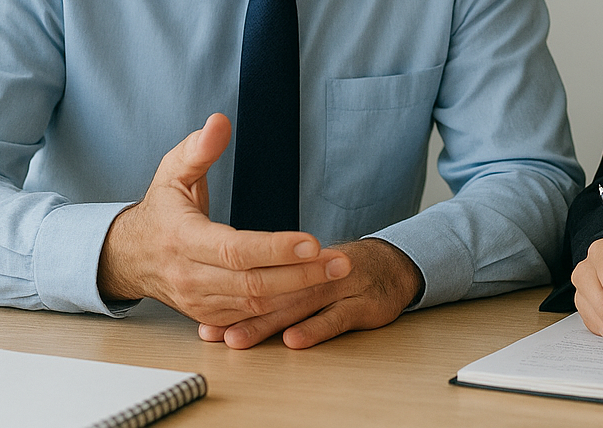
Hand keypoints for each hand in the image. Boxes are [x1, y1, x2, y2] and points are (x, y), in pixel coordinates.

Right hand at [96, 113, 349, 326]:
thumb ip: (198, 149)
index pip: (235, 250)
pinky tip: (313, 295)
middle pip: (253, 284)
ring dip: (300, 293)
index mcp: (183, 239)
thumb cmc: (160, 210)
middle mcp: (191, 276)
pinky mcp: (208, 315)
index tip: (313, 241)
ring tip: (337, 274)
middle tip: (341, 263)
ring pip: (256, 306)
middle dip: (302, 275)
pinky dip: (283, 310)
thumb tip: (219, 121)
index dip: (275, 249)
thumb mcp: (172, 173)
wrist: (128, 257)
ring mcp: (199, 301)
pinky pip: (251, 318)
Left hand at [197, 237, 424, 348]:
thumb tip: (233, 297)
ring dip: (267, 323)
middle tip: (212, 331)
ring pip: (301, 303)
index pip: (261, 276)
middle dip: (240, 313)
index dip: (231, 296)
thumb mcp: (312, 268)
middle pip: (274, 291)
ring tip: (238, 338)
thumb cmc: (348, 270)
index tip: (204, 315)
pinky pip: (339, 316)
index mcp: (301, 264)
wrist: (398, 264)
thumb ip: (280, 280)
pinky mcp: (366, 303)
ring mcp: (343, 286)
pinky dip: (316, 328)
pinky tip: (295, 339)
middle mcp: (319, 273)